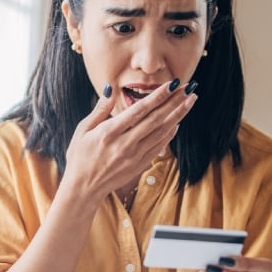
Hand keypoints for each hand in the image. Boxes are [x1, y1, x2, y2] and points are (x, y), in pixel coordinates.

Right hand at [61, 80, 196, 204]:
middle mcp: (125, 144)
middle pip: (155, 119)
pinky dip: (170, 133)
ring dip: (178, 115)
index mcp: (109, 132)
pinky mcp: (139, 165)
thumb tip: (111, 89)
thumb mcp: (83, 130)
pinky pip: (159, 146)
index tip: (172, 84)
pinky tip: (178, 122)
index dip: (158, 96)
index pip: (139, 110)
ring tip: (190, 100)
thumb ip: (100, 109)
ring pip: (161, 132)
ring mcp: (134, 156)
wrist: (83, 188)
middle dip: (175, 102)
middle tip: (190, 87)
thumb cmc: (80, 156)